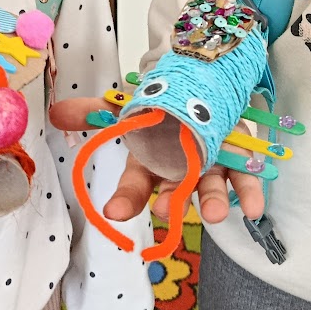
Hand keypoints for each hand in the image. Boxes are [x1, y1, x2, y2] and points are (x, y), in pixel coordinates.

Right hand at [48, 97, 264, 223]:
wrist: (203, 94)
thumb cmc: (164, 112)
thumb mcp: (130, 108)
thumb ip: (95, 111)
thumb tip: (55, 111)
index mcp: (152, 162)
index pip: (135, 184)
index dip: (126, 198)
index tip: (114, 212)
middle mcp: (180, 170)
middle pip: (175, 191)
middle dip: (172, 203)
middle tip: (169, 212)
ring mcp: (210, 165)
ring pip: (210, 186)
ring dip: (213, 201)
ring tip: (214, 215)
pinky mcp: (238, 157)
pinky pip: (245, 177)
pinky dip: (249, 191)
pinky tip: (255, 208)